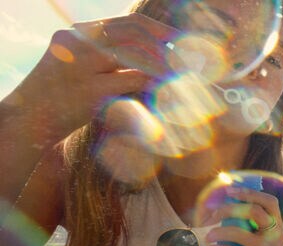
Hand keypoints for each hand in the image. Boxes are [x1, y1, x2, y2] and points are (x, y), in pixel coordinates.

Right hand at [3, 13, 175, 145]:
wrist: (29, 121)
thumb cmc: (63, 97)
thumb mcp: (83, 66)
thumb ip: (113, 56)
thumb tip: (159, 53)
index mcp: (78, 33)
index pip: (128, 23)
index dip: (160, 30)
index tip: (180, 41)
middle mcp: (78, 42)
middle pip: (135, 33)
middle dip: (167, 44)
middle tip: (190, 60)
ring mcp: (82, 65)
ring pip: (137, 54)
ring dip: (164, 65)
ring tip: (182, 76)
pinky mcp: (89, 90)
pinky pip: (133, 80)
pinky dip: (154, 83)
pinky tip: (165, 89)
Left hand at [202, 186, 282, 245]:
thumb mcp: (253, 233)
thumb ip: (244, 219)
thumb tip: (220, 203)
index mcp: (277, 223)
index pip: (270, 202)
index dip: (250, 193)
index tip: (229, 192)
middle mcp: (278, 234)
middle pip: (255, 212)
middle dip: (228, 210)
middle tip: (211, 217)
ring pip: (242, 233)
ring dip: (220, 232)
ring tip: (208, 236)